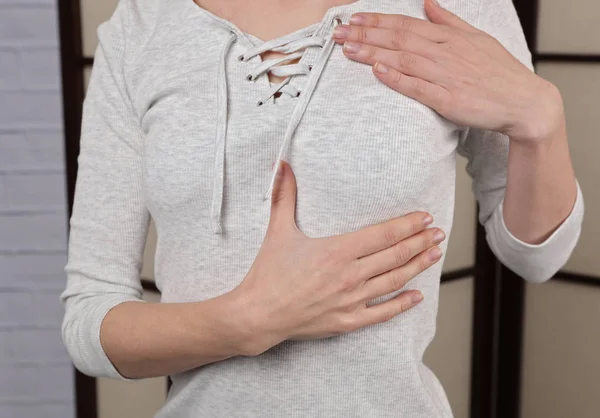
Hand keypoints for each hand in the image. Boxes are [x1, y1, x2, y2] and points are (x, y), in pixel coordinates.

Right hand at [230, 160, 445, 355]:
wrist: (258, 315)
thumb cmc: (268, 273)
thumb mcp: (278, 230)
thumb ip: (284, 196)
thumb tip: (282, 165)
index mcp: (338, 250)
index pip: (384, 234)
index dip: (408, 225)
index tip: (424, 218)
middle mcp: (351, 275)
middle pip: (395, 255)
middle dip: (420, 242)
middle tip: (438, 233)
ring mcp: (352, 300)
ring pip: (394, 281)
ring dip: (417, 267)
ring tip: (434, 255)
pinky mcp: (348, 320)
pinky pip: (382, 313)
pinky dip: (402, 304)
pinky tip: (417, 296)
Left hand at [332, 0, 563, 142]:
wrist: (525, 102)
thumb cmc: (499, 72)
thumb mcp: (477, 38)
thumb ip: (449, 21)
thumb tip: (429, 2)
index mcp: (450, 37)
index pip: (406, 24)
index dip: (377, 21)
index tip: (353, 18)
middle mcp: (445, 53)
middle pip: (399, 39)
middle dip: (365, 33)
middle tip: (338, 32)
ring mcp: (447, 76)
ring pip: (403, 59)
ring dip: (373, 52)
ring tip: (347, 48)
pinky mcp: (449, 100)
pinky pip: (418, 87)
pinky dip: (397, 78)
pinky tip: (378, 71)